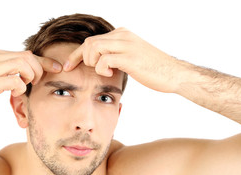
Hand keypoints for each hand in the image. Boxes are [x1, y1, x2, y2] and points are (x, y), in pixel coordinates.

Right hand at [0, 48, 61, 118]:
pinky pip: (15, 80)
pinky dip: (20, 87)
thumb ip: (4, 70)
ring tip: (26, 86)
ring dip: (31, 76)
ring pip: (24, 63)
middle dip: (40, 69)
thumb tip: (23, 73)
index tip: (56, 68)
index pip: (25, 53)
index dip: (44, 61)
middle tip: (37, 82)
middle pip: (28, 56)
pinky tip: (15, 93)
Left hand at [64, 28, 184, 92]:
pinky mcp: (130, 58)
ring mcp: (127, 45)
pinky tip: (110, 73)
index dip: (76, 54)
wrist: (173, 74)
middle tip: (91, 71)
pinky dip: (101, 69)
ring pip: (94, 48)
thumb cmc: (152, 68)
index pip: (91, 40)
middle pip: (89, 43)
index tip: (67, 66)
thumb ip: (115, 54)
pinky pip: (104, 60)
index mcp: (122, 34)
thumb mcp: (130, 56)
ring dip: (92, 63)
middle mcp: (123, 36)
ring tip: (104, 71)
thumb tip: (98, 60)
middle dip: (82, 59)